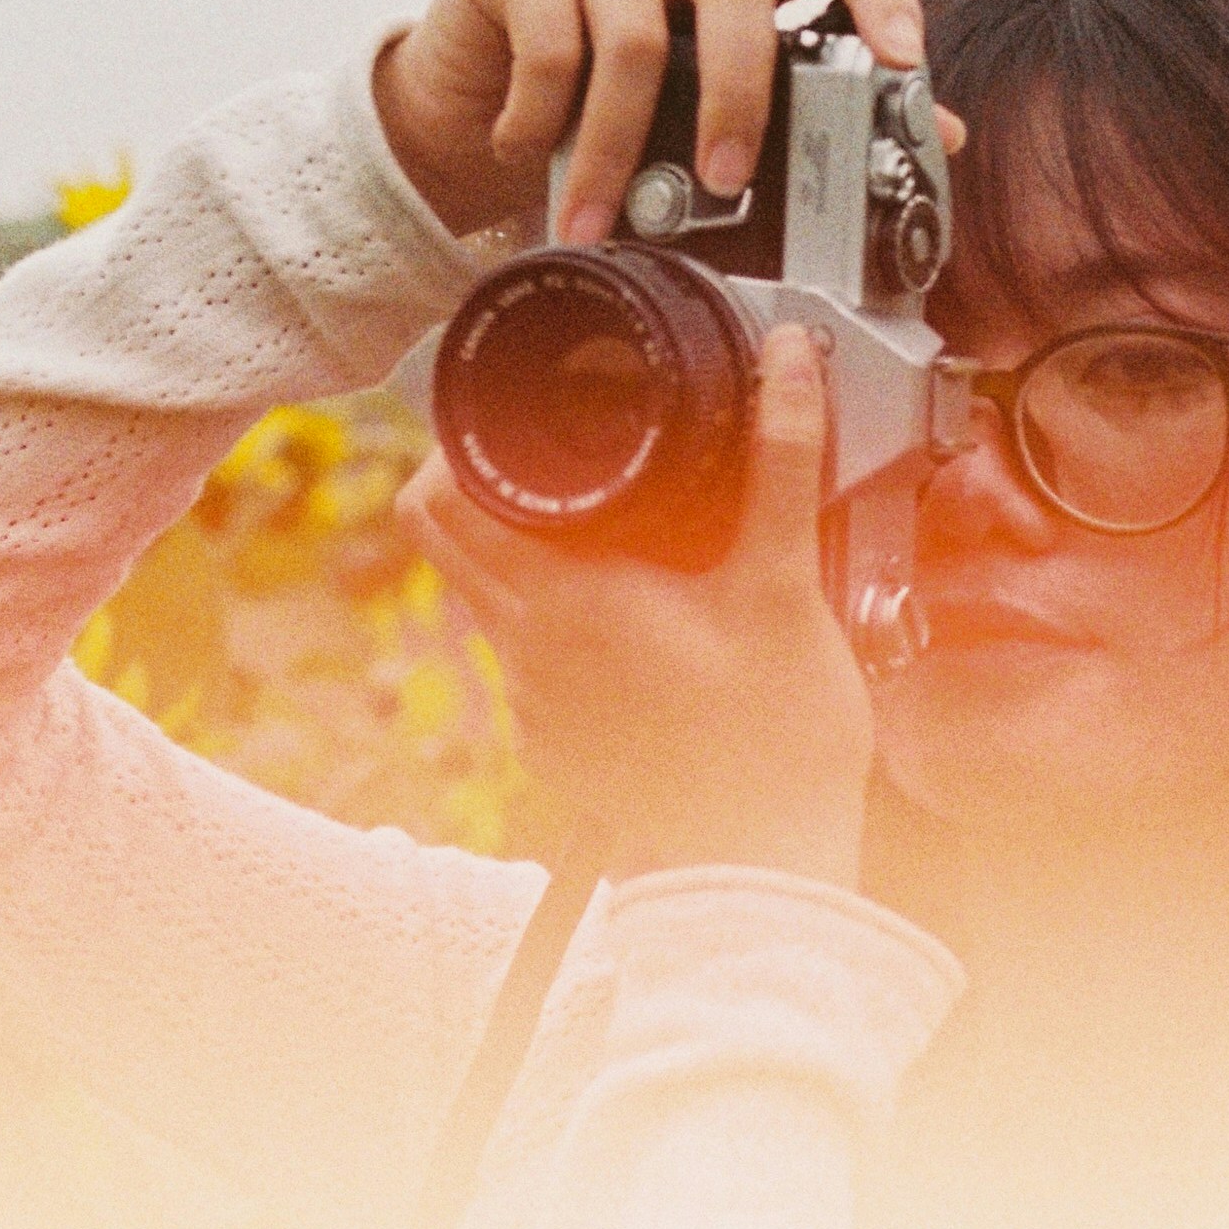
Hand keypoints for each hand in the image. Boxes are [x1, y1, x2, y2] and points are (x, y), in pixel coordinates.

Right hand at [375, 0, 928, 244]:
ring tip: (598, 217)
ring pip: (633, 32)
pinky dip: (542, 119)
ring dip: (615, 146)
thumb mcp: (701, 100)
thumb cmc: (599, 92)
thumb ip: (806, 106)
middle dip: (737, 98)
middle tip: (725, 184)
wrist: (469, 91)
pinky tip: (527, 148)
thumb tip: (940, 131)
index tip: (904, 62)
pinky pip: (550, 41)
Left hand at [403, 326, 874, 885]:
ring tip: (611, 536)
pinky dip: (561, 629)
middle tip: (555, 463)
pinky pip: (531, 664)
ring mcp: (536, 705)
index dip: (452, 446)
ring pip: (493, 604)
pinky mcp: (555, 745)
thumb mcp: (784, 584)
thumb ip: (779, 461)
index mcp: (564, 598)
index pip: (441, 503)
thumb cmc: (776, 739)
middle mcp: (528, 650)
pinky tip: (633, 623)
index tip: (500, 418)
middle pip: (450, 546)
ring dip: (531, 562)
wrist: (767, 867)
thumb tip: (786, 360)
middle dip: (485, 492)